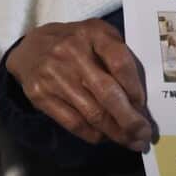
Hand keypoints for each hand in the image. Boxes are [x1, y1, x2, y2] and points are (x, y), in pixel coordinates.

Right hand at [6, 20, 152, 150]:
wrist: (31, 47)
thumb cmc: (78, 43)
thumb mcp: (100, 36)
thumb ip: (120, 58)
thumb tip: (139, 100)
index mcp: (94, 33)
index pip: (120, 64)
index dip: (135, 89)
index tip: (144, 107)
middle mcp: (72, 53)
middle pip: (107, 93)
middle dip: (129, 119)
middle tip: (144, 135)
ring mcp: (53, 75)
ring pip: (91, 113)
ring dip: (115, 132)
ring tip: (131, 141)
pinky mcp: (40, 96)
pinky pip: (73, 123)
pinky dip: (93, 134)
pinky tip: (106, 137)